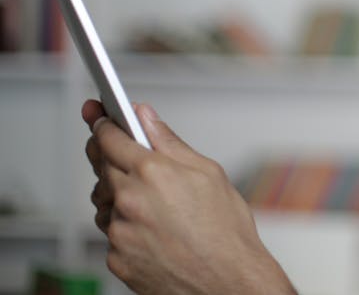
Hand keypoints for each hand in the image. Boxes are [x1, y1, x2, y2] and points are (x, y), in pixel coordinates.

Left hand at [82, 100, 294, 294]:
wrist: (226, 282)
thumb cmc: (226, 231)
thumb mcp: (209, 173)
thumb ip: (170, 142)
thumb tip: (147, 117)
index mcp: (153, 172)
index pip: (112, 138)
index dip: (101, 123)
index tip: (97, 116)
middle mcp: (129, 199)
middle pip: (101, 165)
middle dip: (107, 153)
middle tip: (116, 148)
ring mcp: (119, 231)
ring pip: (104, 200)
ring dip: (116, 191)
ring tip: (149, 198)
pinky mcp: (116, 257)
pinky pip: (111, 231)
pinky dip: (125, 224)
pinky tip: (151, 227)